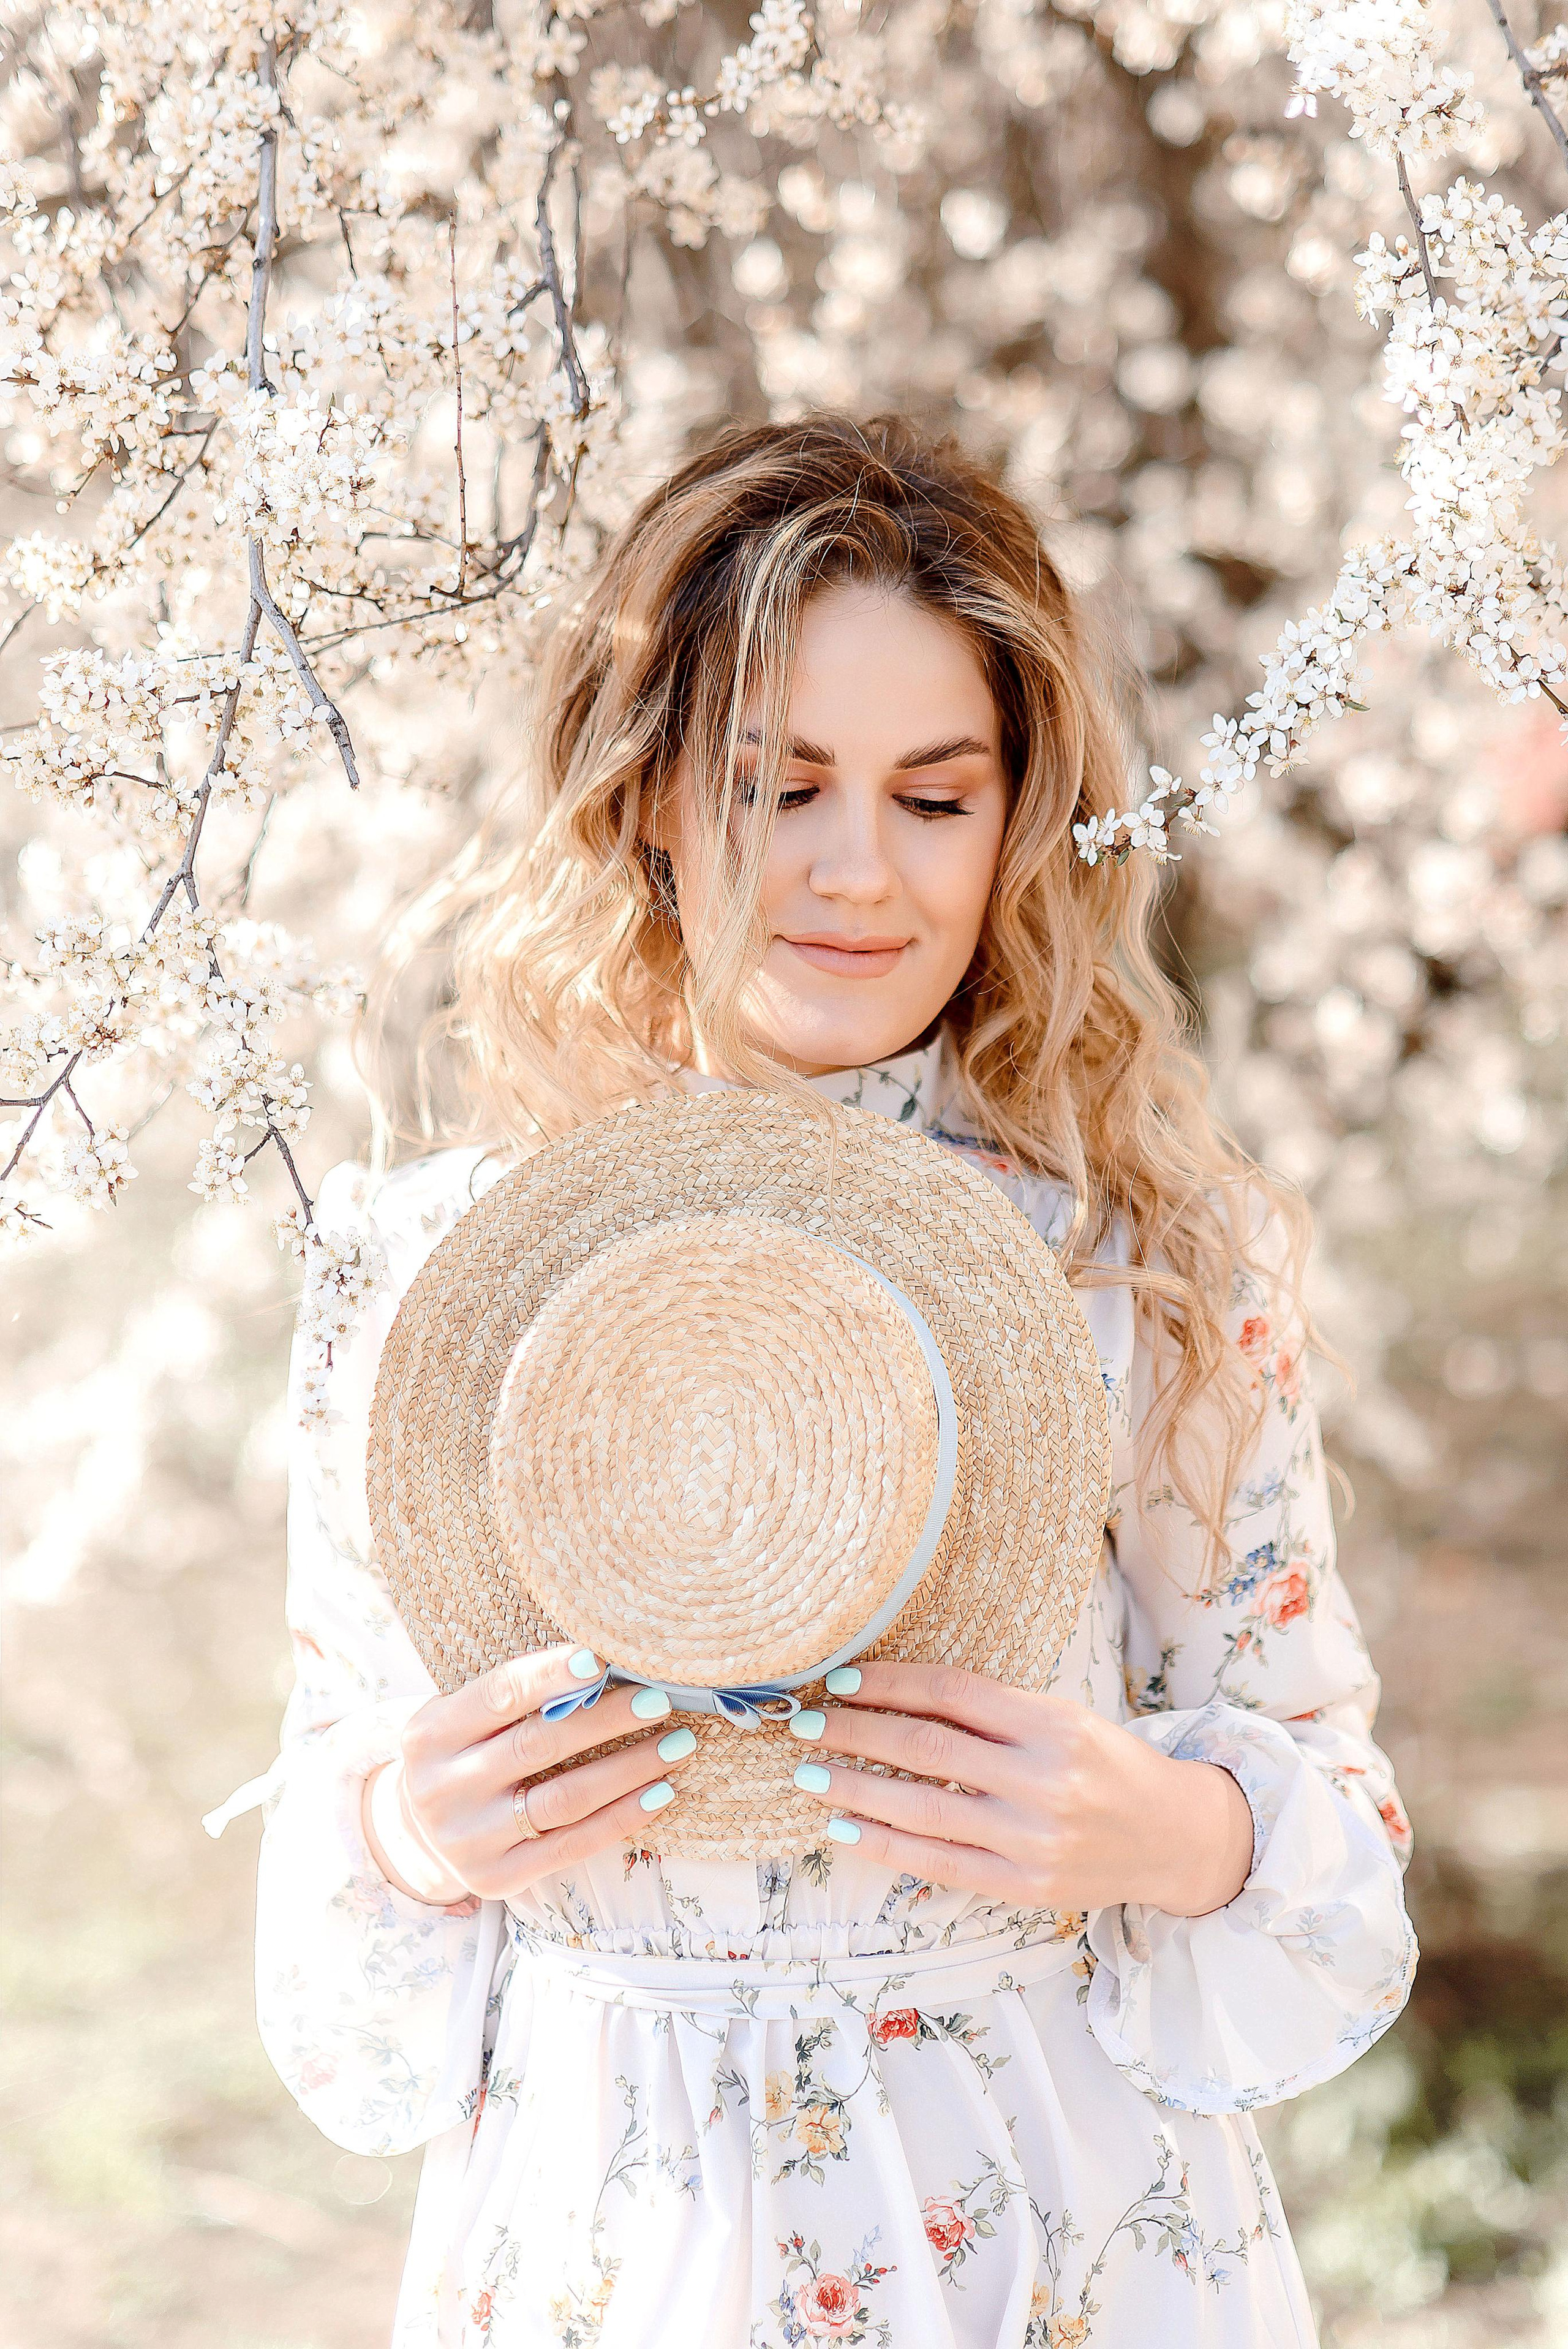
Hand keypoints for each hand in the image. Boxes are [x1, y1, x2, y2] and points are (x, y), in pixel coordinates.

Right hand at [362, 1646, 694, 1903]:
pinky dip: (622, 1817)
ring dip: (629, 1769)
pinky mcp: (496, 1878)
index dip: (552, 1675)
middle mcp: (440, 1789)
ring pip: (564, 1798)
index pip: (499, 1694)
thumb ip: (516, 1696)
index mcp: (430, 1734)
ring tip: (677, 1744)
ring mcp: (468, 1840)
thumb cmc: (464, 1753)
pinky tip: (660, 1793)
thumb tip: (601, 1665)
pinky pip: (573, 1845)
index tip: (604, 1660)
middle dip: (606, 1719)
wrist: (422, 1831)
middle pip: (538, 1744)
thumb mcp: (465, 1717)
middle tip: (659, 1700)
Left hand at [787, 1661, 1254, 1917]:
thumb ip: (992, 1711)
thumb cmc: (1105, 1766)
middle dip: (857, 1734)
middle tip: (804, 1724)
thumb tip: (895, 1698)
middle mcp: (1042, 1780)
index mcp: (1052, 1724)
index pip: (953, 1694)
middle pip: (928, 1749)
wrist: (1172, 1837)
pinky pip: (939, 1864)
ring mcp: (1032, 1839)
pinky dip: (886, 1846)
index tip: (841, 1680)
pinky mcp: (1025, 1887)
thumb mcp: (1060, 1718)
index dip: (890, 1683)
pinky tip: (846, 1830)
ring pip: (924, 1809)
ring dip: (858, 1791)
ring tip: (812, 1777)